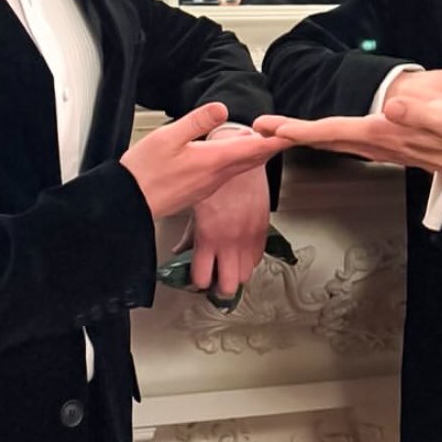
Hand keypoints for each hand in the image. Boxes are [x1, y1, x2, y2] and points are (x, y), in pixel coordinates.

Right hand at [121, 103, 285, 221]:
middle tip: (288, 135)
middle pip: (251, 159)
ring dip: (256, 154)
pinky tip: (237, 158)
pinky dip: (240, 163)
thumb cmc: (145, 171)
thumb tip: (221, 108)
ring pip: (241, 168)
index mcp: (212, 161)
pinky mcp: (200, 191)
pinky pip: (228, 175)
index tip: (291, 132)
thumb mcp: (169, 137)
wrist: (129, 203)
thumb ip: (197, 121)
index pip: (252, 148)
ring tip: (268, 143)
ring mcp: (208, 186)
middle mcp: (216, 176)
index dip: (273, 139)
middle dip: (271, 146)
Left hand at [187, 143, 270, 296]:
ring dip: (235, 272)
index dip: (198, 282)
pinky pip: (257, 257)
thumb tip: (179, 251)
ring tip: (227, 264)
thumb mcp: (194, 205)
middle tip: (214, 279)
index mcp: (209, 235)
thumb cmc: (215, 176)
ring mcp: (248, 236)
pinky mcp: (262, 228)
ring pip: (245, 275)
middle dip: (219, 287)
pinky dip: (248, 259)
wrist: (240, 155)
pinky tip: (239, 250)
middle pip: (228, 286)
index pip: (202, 278)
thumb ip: (188, 234)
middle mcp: (230, 240)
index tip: (197, 277)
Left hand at [252, 67, 441, 174]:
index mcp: (382, 132)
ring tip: (272, 128)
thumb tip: (393, 108)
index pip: (334, 131)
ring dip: (300, 134)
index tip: (278, 129)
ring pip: (329, 140)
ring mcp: (374, 144)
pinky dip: (318, 135)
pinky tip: (304, 133)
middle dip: (290, 133)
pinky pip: (341, 140)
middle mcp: (372, 141)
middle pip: (323, 138)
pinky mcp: (379, 142)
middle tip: (258, 128)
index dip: (303, 129)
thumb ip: (421, 113)